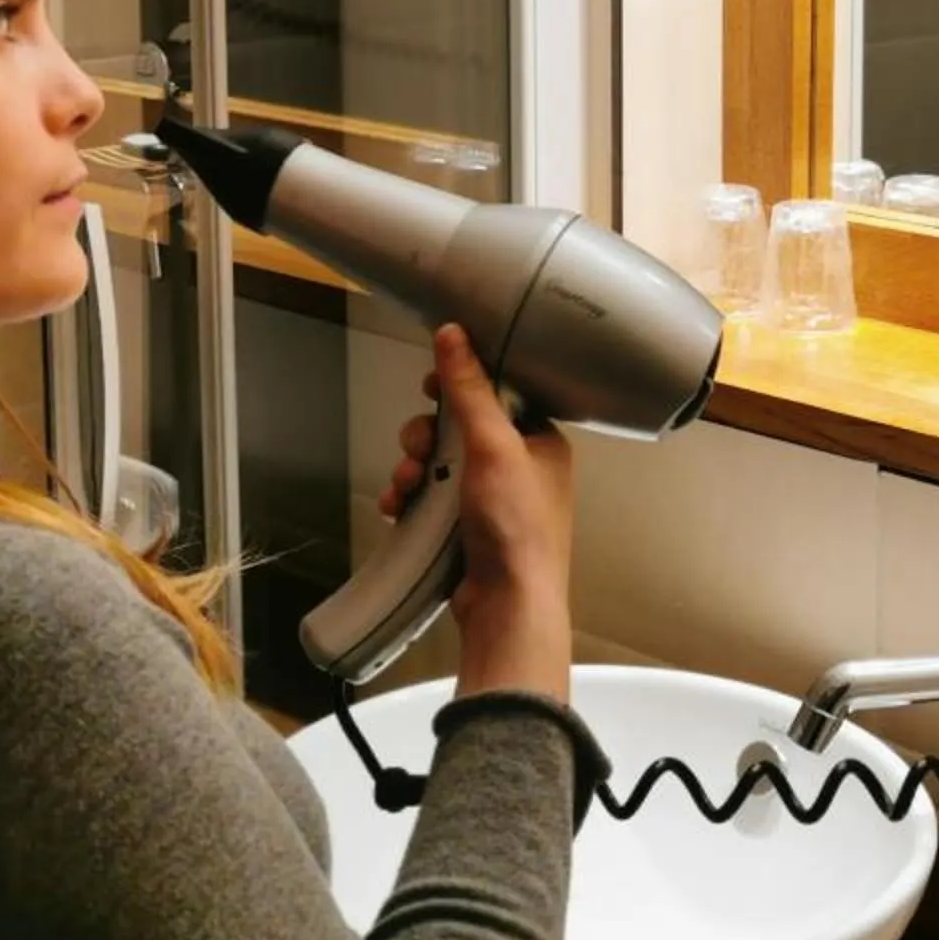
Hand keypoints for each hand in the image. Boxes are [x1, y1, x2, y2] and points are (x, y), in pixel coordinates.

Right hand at [381, 324, 574, 699]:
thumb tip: (454, 332)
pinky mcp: (467, 530)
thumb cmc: (516, 525)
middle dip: (427, 436)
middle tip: (417, 450)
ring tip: (406, 485)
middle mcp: (520, 468)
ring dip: (414, 468)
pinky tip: (397, 506)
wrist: (508, 606)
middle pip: (460, 428)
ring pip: (440, 464)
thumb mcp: (492, 446)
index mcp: (541, 441)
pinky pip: (431, 499)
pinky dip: (411, 499)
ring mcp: (493, 501)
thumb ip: (470, 389)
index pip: (498, 394)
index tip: (432, 386)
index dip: (462, 386)